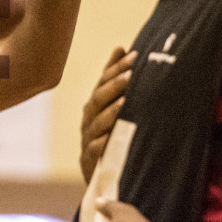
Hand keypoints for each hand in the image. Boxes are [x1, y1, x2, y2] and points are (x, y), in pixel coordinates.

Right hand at [81, 47, 134, 180]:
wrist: (102, 174)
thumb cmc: (109, 135)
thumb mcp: (113, 106)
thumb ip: (114, 79)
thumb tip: (121, 47)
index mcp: (94, 105)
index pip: (103, 82)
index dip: (116, 68)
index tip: (133, 55)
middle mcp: (88, 119)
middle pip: (98, 99)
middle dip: (115, 85)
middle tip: (131, 73)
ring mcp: (87, 139)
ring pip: (97, 123)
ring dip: (111, 112)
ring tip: (125, 101)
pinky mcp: (90, 160)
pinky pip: (95, 149)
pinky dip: (103, 141)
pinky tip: (113, 135)